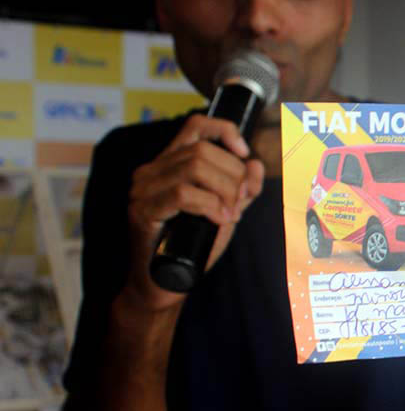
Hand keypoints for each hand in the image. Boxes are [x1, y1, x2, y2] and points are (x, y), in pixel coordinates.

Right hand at [125, 114, 264, 309]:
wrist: (166, 284)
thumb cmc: (194, 246)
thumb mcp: (227, 211)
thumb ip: (243, 188)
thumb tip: (255, 164)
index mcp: (170, 163)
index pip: (196, 126)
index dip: (224, 131)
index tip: (244, 153)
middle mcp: (152, 170)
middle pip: (203, 151)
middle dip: (233, 175)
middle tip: (240, 202)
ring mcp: (143, 189)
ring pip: (194, 168)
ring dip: (224, 191)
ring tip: (230, 214)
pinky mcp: (142, 211)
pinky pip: (182, 194)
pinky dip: (210, 205)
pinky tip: (219, 220)